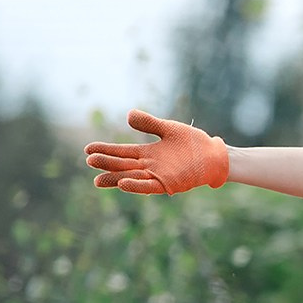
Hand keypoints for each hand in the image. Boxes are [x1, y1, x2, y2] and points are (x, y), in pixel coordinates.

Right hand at [84, 108, 229, 194]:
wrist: (214, 155)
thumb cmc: (193, 143)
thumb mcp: (168, 129)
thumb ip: (149, 123)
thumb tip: (128, 115)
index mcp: (148, 153)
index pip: (122, 152)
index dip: (105, 150)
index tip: (87, 149)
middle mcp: (150, 166)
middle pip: (123, 166)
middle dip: (106, 164)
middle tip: (89, 161)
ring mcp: (159, 176)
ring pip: (132, 177)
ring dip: (116, 178)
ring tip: (98, 178)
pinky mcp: (169, 184)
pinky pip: (149, 186)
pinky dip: (136, 186)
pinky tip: (122, 183)